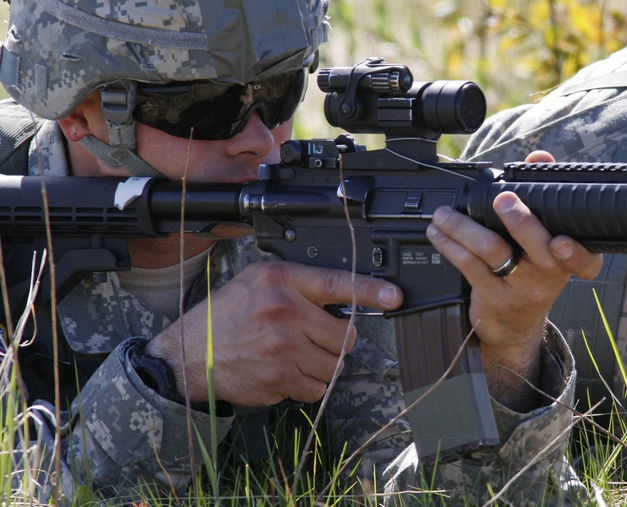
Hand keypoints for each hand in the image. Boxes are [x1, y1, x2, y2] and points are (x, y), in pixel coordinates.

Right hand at [145, 260, 401, 406]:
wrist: (189, 354)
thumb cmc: (227, 314)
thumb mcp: (259, 280)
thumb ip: (301, 284)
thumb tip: (344, 296)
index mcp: (282, 281)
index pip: (336, 283)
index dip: (371, 290)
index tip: (395, 296)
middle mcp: (286, 312)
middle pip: (345, 336)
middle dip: (335, 340)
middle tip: (312, 337)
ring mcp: (284, 348)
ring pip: (334, 365)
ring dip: (322, 364)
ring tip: (294, 354)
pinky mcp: (279, 379)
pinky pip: (316, 388)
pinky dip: (306, 384)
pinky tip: (284, 371)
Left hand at [426, 151, 602, 409]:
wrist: (515, 324)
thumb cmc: (531, 267)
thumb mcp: (545, 237)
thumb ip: (544, 193)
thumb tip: (540, 156)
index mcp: (570, 259)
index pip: (585, 261)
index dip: (576, 254)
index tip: (560, 242)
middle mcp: (550, 275)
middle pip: (537, 246)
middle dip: (519, 220)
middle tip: (501, 198)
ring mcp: (522, 288)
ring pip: (494, 252)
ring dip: (464, 227)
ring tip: (444, 214)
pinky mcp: (494, 298)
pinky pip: (469, 266)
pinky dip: (450, 245)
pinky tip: (438, 232)